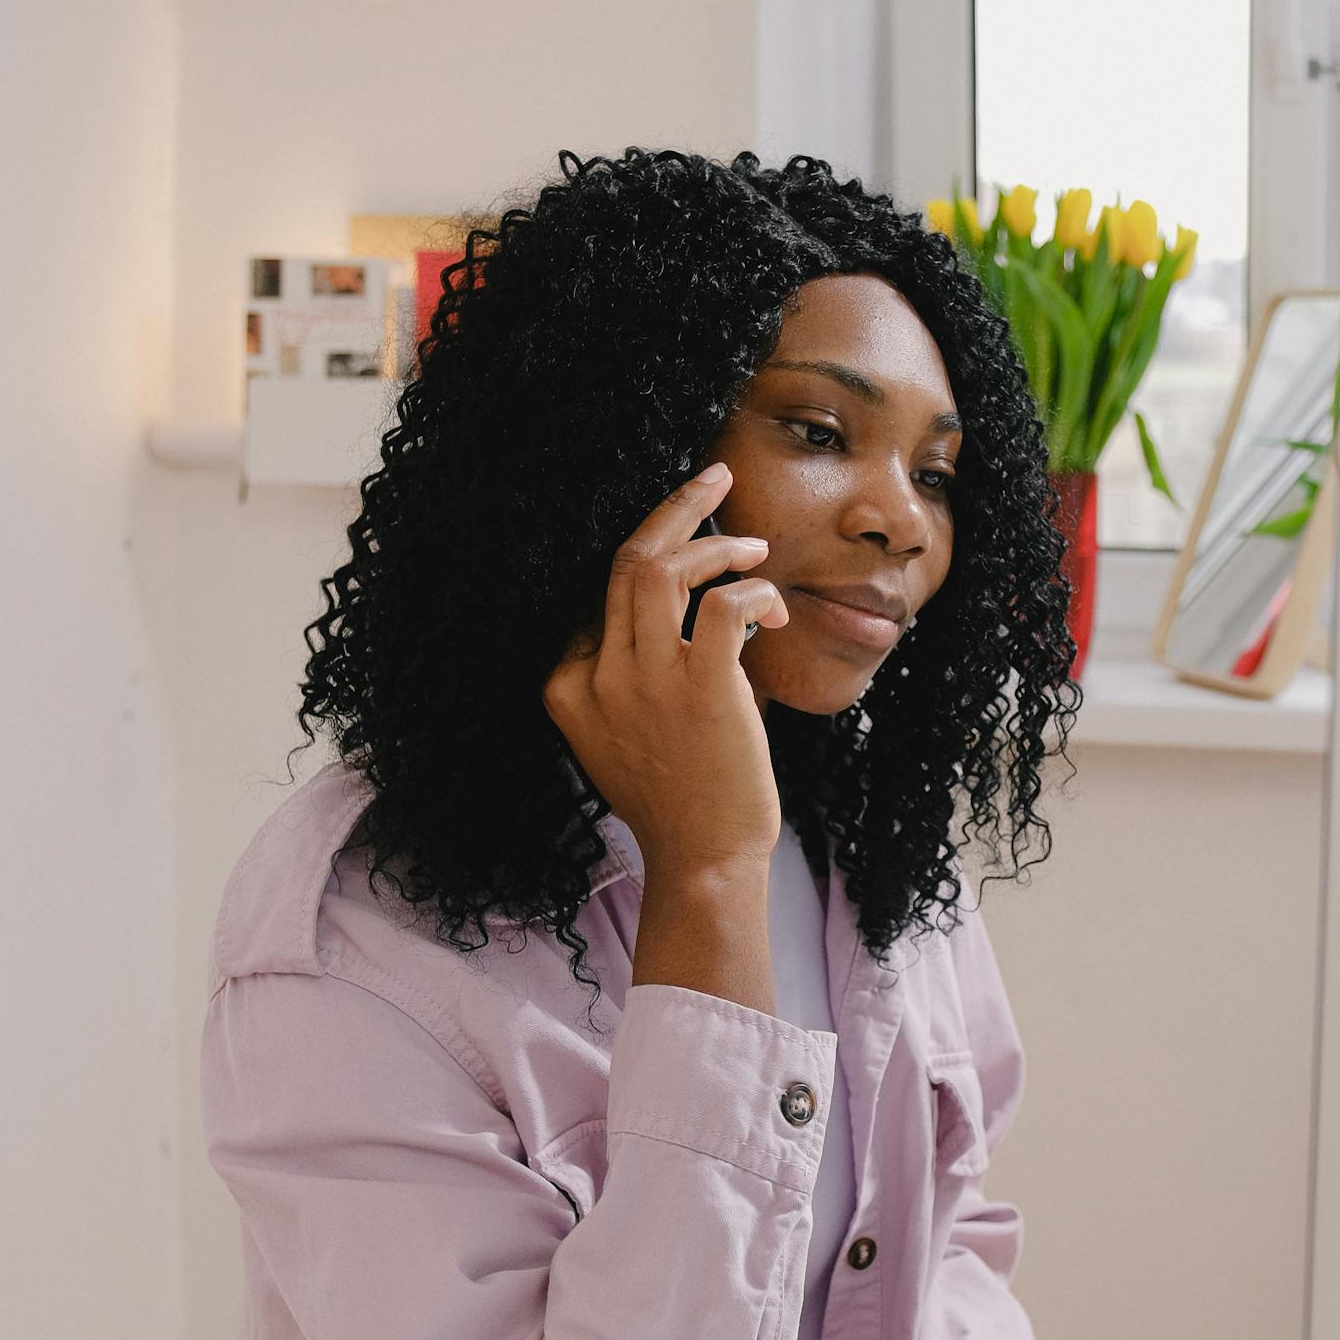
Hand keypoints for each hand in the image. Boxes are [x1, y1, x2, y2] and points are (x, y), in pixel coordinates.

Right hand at [542, 461, 790, 878]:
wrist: (704, 861)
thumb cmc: (676, 803)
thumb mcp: (620, 738)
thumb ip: (624, 680)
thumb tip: (676, 615)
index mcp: (566, 688)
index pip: (596, 595)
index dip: (646, 558)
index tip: (685, 544)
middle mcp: (597, 678)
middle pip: (625, 562)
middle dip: (674, 509)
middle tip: (714, 478)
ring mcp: (646, 682)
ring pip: (664, 568)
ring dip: (715, 541)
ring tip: (752, 546)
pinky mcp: (703, 689)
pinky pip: (724, 605)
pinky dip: (753, 593)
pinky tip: (772, 609)